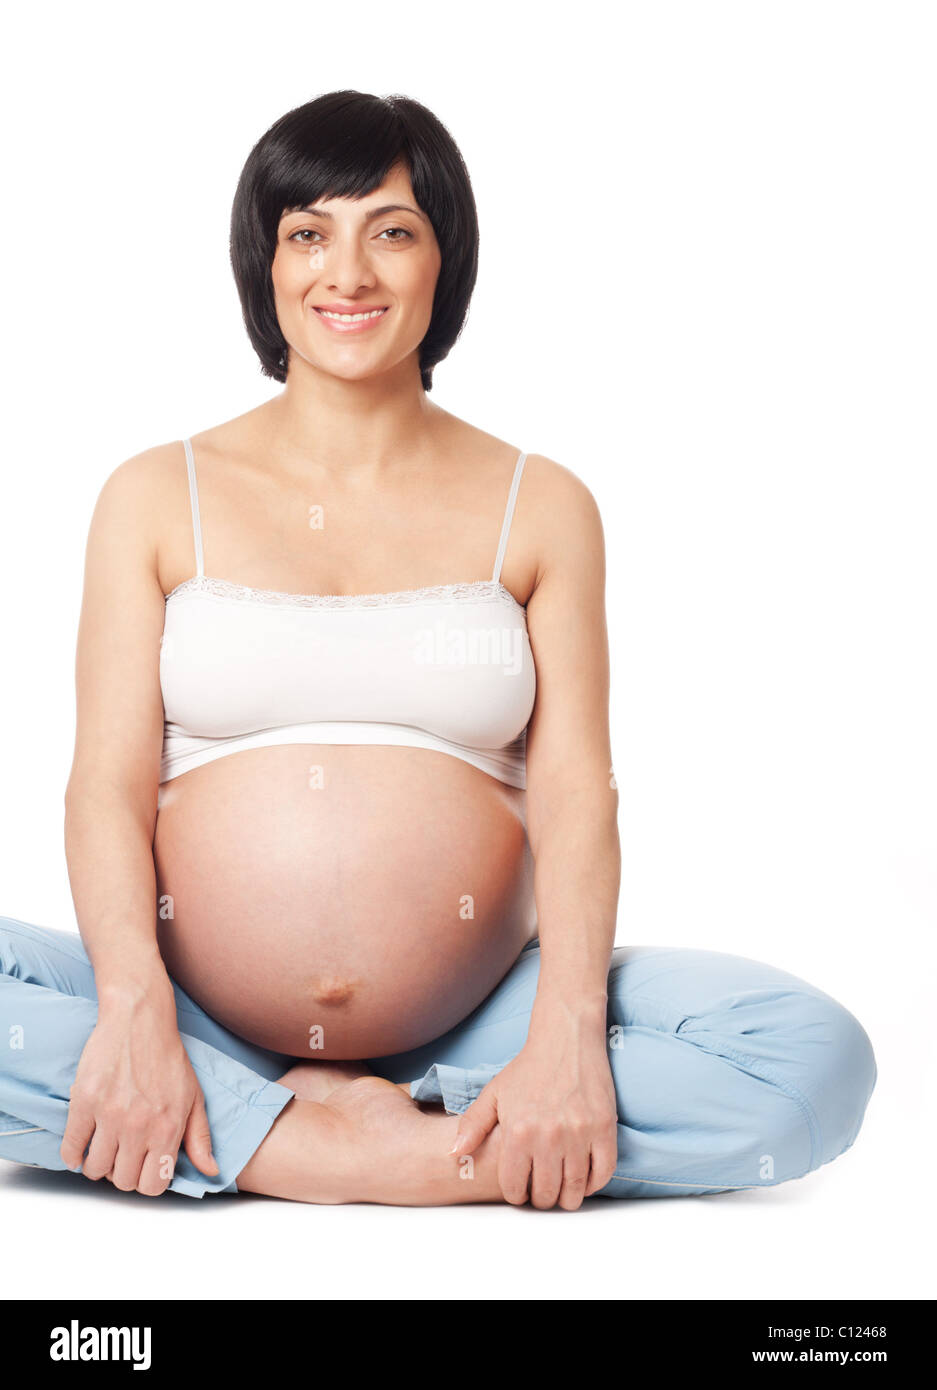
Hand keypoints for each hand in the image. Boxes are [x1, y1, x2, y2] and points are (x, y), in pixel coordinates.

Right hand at [61, 971, 218, 1195]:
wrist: (140, 1019)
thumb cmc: (168, 1057)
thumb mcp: (194, 1096)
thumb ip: (200, 1138)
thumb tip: (211, 1170)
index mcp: (169, 1128)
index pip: (153, 1186)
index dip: (147, 1181)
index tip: (142, 1166)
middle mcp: (140, 1126)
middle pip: (122, 1181)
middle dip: (123, 1173)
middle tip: (123, 1154)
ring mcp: (110, 1115)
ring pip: (95, 1169)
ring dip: (98, 1163)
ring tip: (104, 1146)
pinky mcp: (85, 1102)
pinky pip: (70, 1148)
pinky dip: (72, 1154)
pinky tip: (81, 1144)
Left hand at [450, 1026, 617, 1209]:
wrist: (566, 1039)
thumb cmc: (527, 1067)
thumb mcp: (494, 1093)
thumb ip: (472, 1125)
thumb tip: (454, 1154)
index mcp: (518, 1131)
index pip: (515, 1187)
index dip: (517, 1194)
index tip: (521, 1188)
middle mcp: (548, 1136)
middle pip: (546, 1194)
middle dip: (542, 1199)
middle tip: (543, 1191)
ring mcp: (579, 1134)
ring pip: (575, 1190)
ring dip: (567, 1197)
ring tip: (562, 1189)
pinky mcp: (604, 1128)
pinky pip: (603, 1173)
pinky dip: (594, 1183)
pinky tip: (584, 1177)